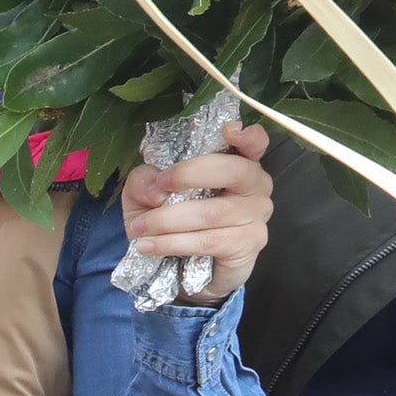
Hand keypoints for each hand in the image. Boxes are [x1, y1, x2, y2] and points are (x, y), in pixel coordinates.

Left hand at [120, 119, 275, 303]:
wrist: (179, 266)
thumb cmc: (171, 218)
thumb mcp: (147, 193)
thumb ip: (145, 180)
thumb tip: (155, 188)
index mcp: (237, 161)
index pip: (254, 143)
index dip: (246, 136)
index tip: (229, 129)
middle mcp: (255, 185)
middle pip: (233, 170)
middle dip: (189, 174)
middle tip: (159, 186)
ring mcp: (256, 215)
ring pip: (211, 212)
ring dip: (167, 220)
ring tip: (139, 229)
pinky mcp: (248, 244)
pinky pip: (208, 241)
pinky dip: (172, 243)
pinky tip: (149, 246)